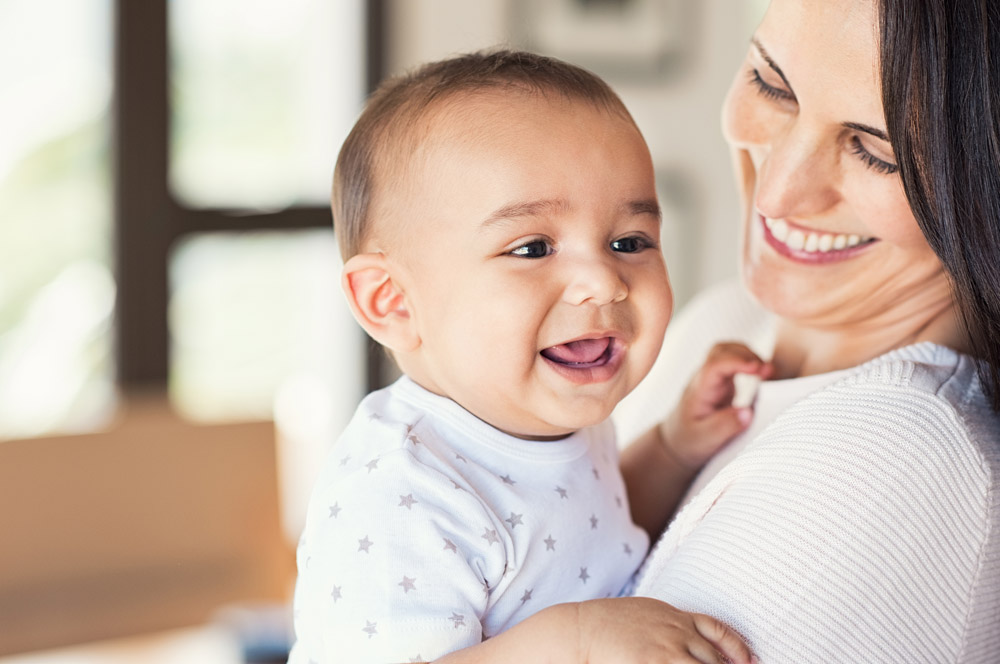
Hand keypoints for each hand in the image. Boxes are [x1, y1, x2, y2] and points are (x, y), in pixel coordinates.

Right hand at [578, 597, 755, 663]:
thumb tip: (698, 640)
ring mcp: (666, 653)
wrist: (581, 629)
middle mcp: (677, 634)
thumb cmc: (612, 622)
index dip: (740, 650)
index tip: (751, 662)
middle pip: (715, 659)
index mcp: (677, 618)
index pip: (719, 632)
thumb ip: (676, 623)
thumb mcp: (650, 612)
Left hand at [660, 343, 772, 469]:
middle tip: (768, 371)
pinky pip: (734, 364)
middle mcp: (704, 380)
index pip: (714, 365)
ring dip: (749, 356)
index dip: (737, 362)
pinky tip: (762, 376)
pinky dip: (749, 364)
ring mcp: (712, 380)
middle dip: (747, 354)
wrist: (676, 443)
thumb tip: (748, 412)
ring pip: (727, 353)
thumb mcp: (705, 440)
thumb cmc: (689, 441)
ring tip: (768, 372)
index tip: (758, 369)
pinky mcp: (721, 384)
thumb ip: (725, 427)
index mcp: (699, 391)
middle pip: (721, 350)